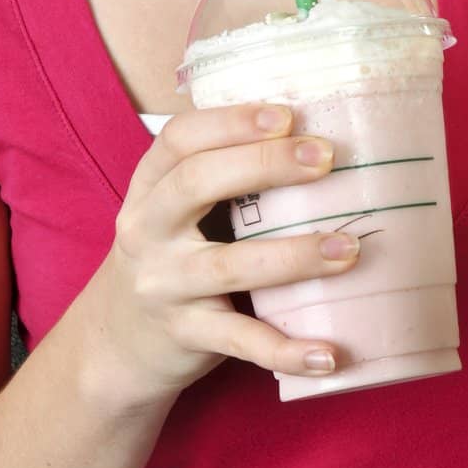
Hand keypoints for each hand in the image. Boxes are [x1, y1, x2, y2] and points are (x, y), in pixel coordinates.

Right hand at [84, 103, 360, 410]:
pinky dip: (287, 350)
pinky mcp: (185, 335)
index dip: (231, 121)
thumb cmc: (171, 254)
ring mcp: (164, 285)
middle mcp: (147, 230)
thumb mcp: (173, 208)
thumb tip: (311, 133)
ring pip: (230, 265)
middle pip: (197, 183)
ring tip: (350, 249)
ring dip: (296, 255)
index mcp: (148, 187)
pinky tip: (330, 354)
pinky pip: (241, 341)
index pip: (179, 138)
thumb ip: (220, 174)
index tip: (287, 114)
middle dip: (265, 164)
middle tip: (326, 157)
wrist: (117, 342)